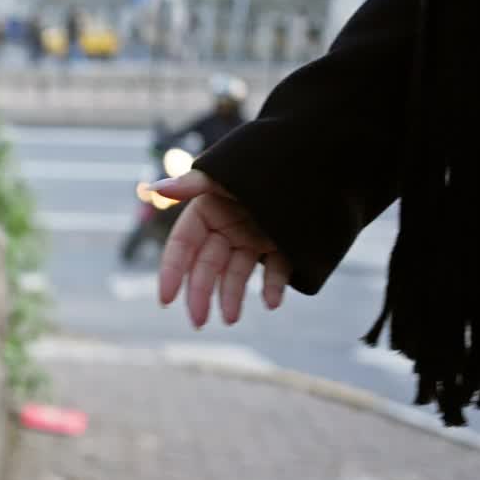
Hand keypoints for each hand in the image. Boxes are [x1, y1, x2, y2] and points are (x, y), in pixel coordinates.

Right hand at [154, 170, 290, 327]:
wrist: (324, 157)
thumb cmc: (269, 158)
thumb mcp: (228, 173)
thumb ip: (192, 184)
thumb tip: (155, 189)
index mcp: (208, 210)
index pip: (183, 245)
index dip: (173, 271)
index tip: (166, 299)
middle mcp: (228, 228)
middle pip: (207, 266)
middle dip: (201, 294)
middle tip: (198, 322)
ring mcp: (254, 239)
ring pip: (237, 274)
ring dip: (232, 297)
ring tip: (232, 319)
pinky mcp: (283, 247)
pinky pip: (275, 272)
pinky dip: (272, 287)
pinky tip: (273, 302)